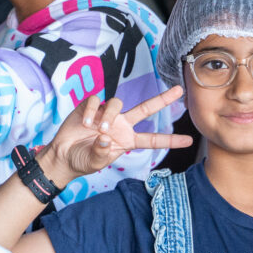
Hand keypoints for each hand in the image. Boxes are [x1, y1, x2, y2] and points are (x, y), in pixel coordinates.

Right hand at [38, 86, 191, 180]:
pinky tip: (85, 123)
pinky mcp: (90, 107)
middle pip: (146, 109)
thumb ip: (102, 153)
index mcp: (127, 141)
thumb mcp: (95, 163)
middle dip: (163, 99)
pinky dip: (91, 111)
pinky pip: (96, 101)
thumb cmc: (82, 160)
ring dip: (110, 115)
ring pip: (118, 102)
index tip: (189, 141)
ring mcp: (107, 114)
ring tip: (99, 129)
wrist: (62, 156)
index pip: (152, 139)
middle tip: (179, 90)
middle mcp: (121, 125)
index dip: (170, 140)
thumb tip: (104, 137)